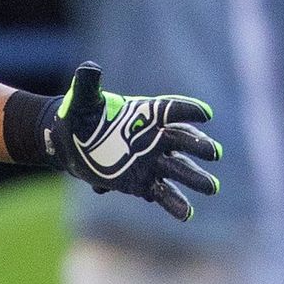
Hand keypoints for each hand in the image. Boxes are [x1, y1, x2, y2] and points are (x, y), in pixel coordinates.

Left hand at [44, 63, 222, 221]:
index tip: (204, 114)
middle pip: (184, 141)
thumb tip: (90, 68)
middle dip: (199, 146)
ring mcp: (152, 162)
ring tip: (212, 187)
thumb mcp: (82, 100)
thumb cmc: (79, 116)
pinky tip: (187, 215)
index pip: (171, 110)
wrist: (70, 143)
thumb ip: (87, 85)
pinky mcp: (143, 183)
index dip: (187, 111)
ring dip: (196, 178)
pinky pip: (164, 194)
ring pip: (180, 170)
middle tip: (213, 153)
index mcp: (146, 114)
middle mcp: (155, 138)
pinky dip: (175, 204)